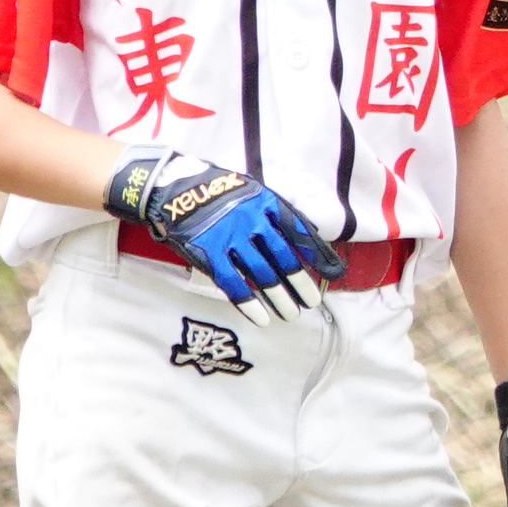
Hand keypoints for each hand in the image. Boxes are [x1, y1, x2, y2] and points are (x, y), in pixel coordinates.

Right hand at [106, 146, 339, 322]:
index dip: (318, 255)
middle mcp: (251, 221)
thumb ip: (279, 212)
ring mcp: (230, 238)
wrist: (174, 188)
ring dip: (279, 298)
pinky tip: (263, 318)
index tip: (333, 274)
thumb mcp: (254, 191)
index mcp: (267, 203)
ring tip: (291, 314)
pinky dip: (249, 304)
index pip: (300, 232)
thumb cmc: (220, 191)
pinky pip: (233, 284)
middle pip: (284, 259)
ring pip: (262, 275)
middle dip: (300, 284)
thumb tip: (311, 234)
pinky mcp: (208, 253)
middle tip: (312, 303)